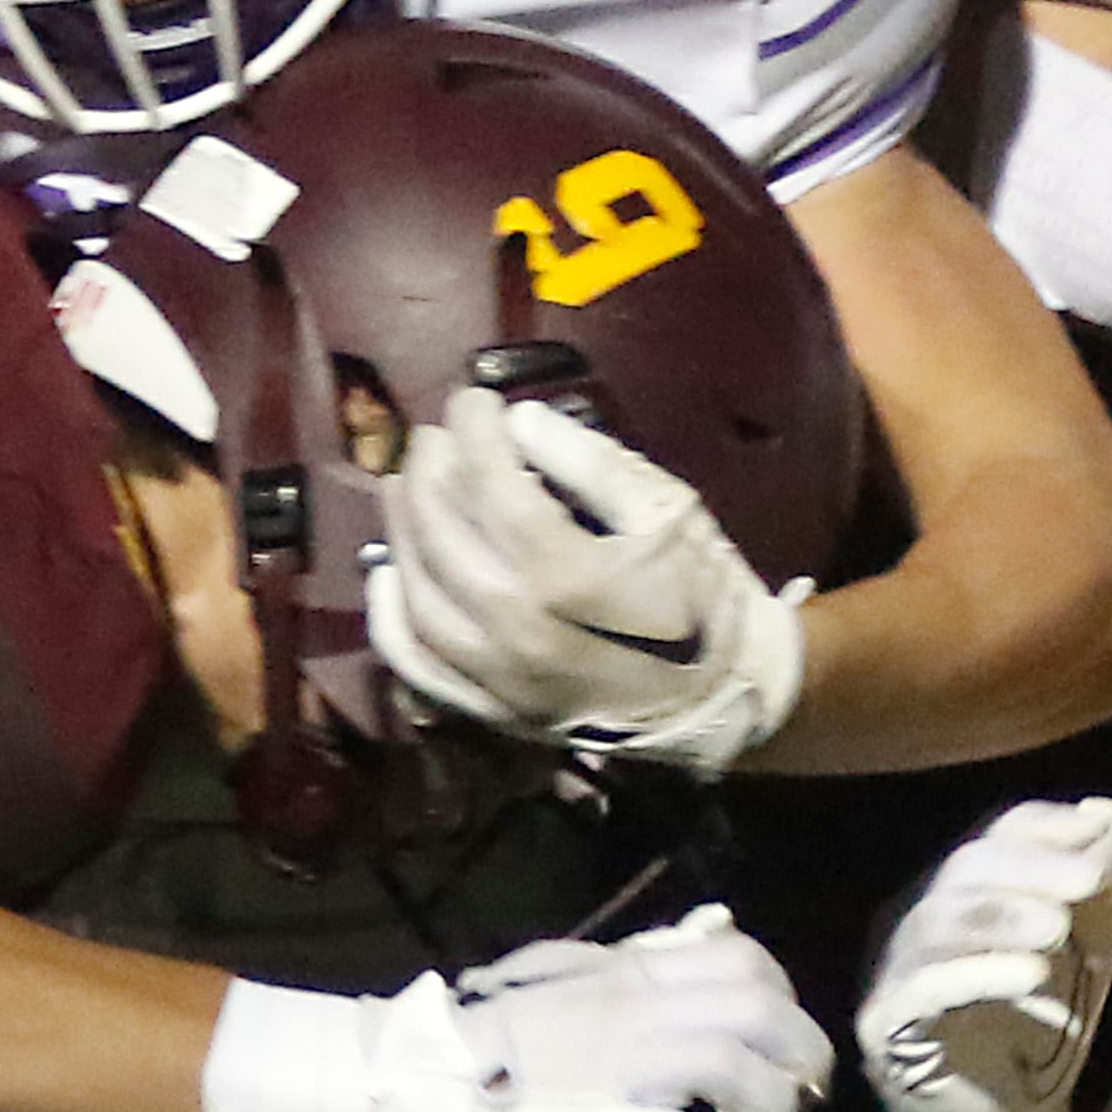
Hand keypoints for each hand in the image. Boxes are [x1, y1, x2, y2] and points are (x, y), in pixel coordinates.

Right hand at [362, 906, 832, 1111]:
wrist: (413, 1077)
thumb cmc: (489, 1039)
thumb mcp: (577, 976)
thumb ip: (646, 958)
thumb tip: (717, 924)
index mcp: (629, 973)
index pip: (744, 959)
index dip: (784, 1000)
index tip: (781, 1045)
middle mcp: (637, 1007)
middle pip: (761, 1008)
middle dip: (802, 1056)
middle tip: (800, 1102)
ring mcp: (623, 1063)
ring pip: (739, 1067)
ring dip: (773, 1111)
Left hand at [368, 388, 805, 774]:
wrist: (725, 697)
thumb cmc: (707, 596)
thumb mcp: (672, 514)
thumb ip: (595, 467)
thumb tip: (521, 423)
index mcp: (573, 580)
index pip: (495, 490)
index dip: (474, 434)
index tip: (473, 398)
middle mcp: (523, 634)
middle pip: (445, 539)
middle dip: (430, 473)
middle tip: (434, 435)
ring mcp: (504, 683)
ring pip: (419, 599)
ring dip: (402, 533)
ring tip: (403, 485)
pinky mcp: (497, 713)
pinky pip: (421, 670)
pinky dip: (392, 620)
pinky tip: (386, 576)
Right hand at [858, 798, 1111, 1111]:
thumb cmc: (1040, 1032)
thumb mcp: (1083, 948)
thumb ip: (1095, 880)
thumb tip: (1105, 811)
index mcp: (953, 893)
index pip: (988, 837)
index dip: (1040, 826)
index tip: (1097, 832)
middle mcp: (911, 922)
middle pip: (961, 871)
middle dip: (1029, 866)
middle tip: (1090, 877)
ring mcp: (891, 975)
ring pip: (935, 922)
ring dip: (1003, 915)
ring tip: (1060, 928)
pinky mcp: (885, 1030)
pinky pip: (923, 991)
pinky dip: (978, 975)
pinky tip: (1030, 976)